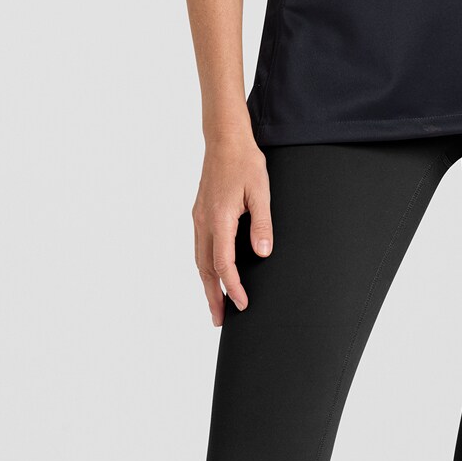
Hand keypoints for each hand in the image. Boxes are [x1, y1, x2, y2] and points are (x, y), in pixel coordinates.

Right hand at [193, 128, 271, 324]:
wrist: (224, 140)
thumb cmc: (245, 162)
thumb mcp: (261, 192)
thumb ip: (262, 223)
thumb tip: (263, 252)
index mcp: (219, 219)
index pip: (224, 265)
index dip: (233, 288)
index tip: (243, 304)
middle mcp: (204, 222)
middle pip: (205, 269)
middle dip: (213, 296)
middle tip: (220, 320)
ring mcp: (199, 218)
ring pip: (199, 260)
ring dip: (207, 284)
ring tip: (215, 304)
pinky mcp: (200, 214)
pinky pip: (199, 248)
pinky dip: (205, 267)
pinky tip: (212, 274)